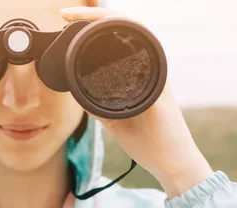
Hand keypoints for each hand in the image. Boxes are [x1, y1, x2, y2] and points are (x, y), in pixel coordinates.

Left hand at [61, 6, 213, 197]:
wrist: (170, 164)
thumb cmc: (147, 141)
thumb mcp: (114, 117)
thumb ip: (99, 102)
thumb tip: (78, 90)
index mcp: (139, 72)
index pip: (118, 38)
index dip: (94, 23)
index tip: (66, 18)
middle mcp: (151, 68)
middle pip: (127, 28)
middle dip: (96, 15)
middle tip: (67, 12)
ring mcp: (157, 77)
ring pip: (137, 36)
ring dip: (110, 22)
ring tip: (83, 15)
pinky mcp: (160, 91)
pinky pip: (146, 61)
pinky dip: (128, 47)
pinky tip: (107, 36)